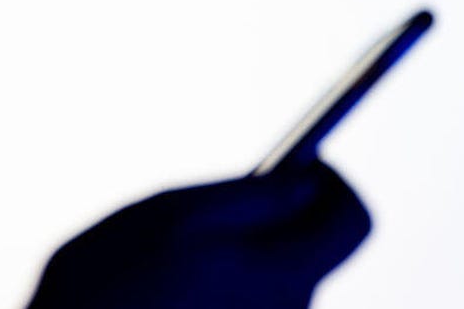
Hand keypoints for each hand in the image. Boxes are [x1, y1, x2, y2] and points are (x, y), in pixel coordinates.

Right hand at [27, 161, 370, 308]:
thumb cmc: (109, 288)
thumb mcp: (172, 217)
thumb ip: (251, 198)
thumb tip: (307, 183)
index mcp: (281, 275)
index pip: (354, 223)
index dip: (332, 185)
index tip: (297, 168)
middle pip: (312, 248)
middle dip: (274, 218)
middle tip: (212, 210)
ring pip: (277, 275)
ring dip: (241, 254)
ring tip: (175, 258)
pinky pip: (252, 301)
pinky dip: (225, 285)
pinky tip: (174, 291)